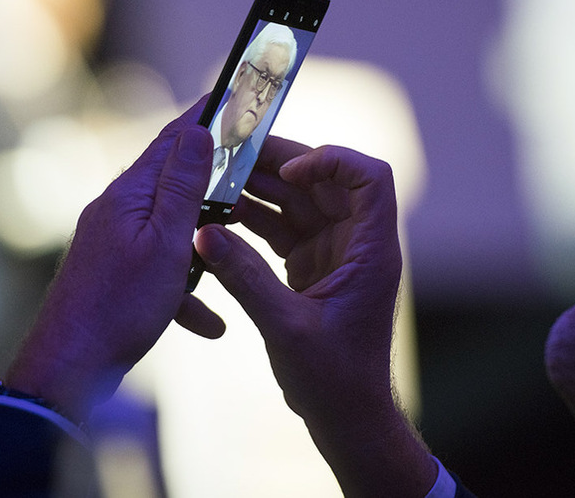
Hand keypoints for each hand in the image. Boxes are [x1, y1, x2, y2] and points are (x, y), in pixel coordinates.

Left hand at [6, 99, 224, 421]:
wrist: (69, 368)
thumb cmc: (120, 305)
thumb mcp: (167, 242)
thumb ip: (185, 187)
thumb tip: (198, 131)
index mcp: (130, 194)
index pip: (172, 140)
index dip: (204, 118)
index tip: (230, 98)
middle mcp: (117, 210)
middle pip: (172, 183)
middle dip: (212, 183)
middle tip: (248, 180)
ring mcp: (111, 242)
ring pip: (168, 230)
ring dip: (201, 243)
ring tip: (232, 250)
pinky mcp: (111, 274)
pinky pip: (155, 271)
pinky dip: (183, 290)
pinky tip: (209, 321)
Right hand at [195, 137, 436, 496]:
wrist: (347, 417)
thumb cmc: (335, 380)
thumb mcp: (286, 327)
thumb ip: (245, 277)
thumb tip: (204, 234)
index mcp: (370, 251)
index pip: (369, 178)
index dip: (333, 161)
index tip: (290, 174)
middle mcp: (358, 243)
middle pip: (326, 182)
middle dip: (281, 166)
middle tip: (234, 157)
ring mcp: (335, 252)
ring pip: (302, 202)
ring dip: (263, 189)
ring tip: (220, 178)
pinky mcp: (314, 265)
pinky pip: (286, 228)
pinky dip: (258, 219)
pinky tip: (224, 213)